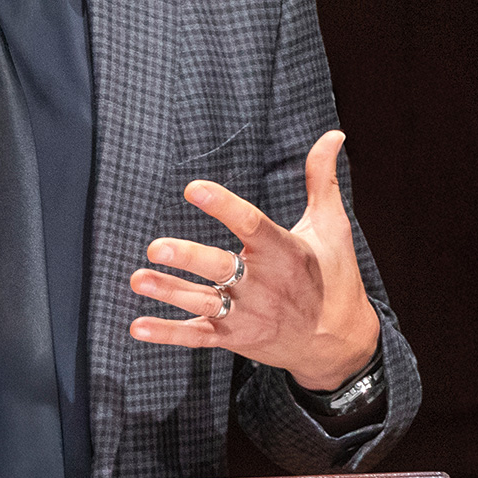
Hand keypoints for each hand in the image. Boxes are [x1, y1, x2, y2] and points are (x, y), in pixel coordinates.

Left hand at [129, 131, 378, 390]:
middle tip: (156, 248)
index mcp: (284, 252)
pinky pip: (197, 336)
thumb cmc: (333, 277)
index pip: (250, 224)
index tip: (193, 188)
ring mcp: (247, 314)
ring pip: (203, 302)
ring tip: (138, 279)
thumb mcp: (331, 227)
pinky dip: (168, 333)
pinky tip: (138, 327)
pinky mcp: (234, 337)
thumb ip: (321, 180)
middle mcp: (263, 285)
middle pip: (220, 268)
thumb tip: (333, 134)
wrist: (339, 343)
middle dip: (187, 258)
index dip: (222, 206)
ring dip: (169, 291)